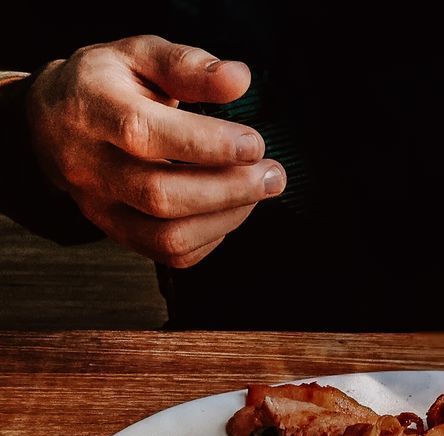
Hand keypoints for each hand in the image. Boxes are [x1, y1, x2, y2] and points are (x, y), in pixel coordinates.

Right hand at [26, 34, 283, 267]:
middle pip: (159, 195)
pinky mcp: (115, 232)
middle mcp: (89, 165)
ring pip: (166, 236)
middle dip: (229, 189)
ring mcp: (99, 206)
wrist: (53, 121)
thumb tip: (239, 79)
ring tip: (258, 190)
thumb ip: (188, 65)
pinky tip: (229, 209)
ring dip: (226, 218)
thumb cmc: (107, 85)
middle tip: (272, 175)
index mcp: (92, 109)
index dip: (208, 144)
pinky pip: (168, 255)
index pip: (146, 134)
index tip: (254, 143)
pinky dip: (211, 238)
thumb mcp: (139, 55)